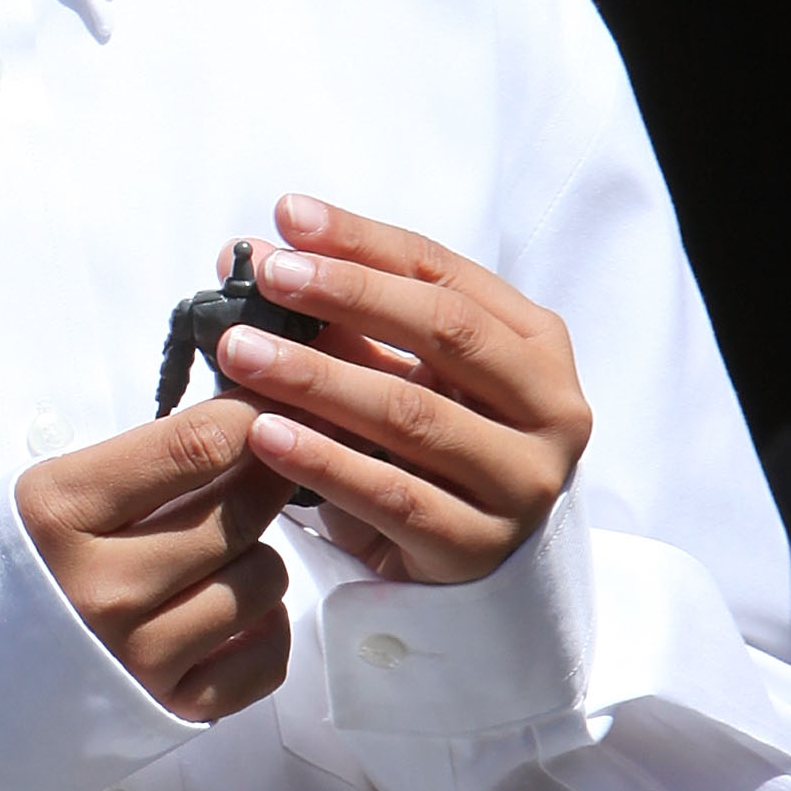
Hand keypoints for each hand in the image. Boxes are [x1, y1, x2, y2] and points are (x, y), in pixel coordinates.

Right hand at [16, 399, 297, 719]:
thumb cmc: (16, 565)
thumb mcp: (53, 492)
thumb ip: (143, 463)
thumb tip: (246, 424)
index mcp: (58, 515)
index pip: (193, 447)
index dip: (249, 418)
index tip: (263, 409)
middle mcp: (100, 588)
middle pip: (237, 514)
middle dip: (264, 479)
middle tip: (265, 466)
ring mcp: (136, 656)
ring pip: (260, 583)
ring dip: (256, 556)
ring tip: (221, 550)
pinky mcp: (167, 709)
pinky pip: (266, 661)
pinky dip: (265, 628)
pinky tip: (236, 608)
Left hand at [216, 198, 590, 586]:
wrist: (468, 574)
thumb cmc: (427, 451)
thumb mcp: (397, 373)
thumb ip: (337, 317)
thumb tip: (246, 253)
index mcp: (536, 344)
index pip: (444, 272)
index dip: (364, 241)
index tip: (289, 216)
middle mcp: (550, 409)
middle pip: (444, 329)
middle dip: (347, 293)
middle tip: (267, 274)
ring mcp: (523, 484)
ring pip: (412, 414)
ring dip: (316, 375)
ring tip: (240, 350)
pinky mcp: (479, 549)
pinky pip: (392, 496)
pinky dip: (322, 460)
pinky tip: (264, 433)